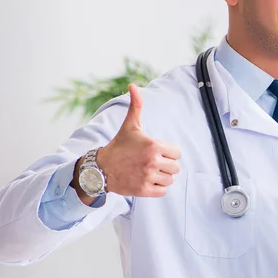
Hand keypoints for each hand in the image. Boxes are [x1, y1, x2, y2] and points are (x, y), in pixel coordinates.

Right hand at [95, 83, 180, 197]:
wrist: (101, 168)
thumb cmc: (119, 146)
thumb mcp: (130, 126)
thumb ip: (136, 106)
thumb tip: (133, 85)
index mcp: (153, 146)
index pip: (177, 153)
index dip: (168, 153)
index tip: (157, 152)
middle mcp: (152, 161)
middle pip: (175, 168)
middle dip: (166, 166)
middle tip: (152, 163)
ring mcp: (148, 177)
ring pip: (170, 180)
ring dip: (162, 177)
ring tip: (150, 172)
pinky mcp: (143, 190)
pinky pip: (162, 191)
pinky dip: (157, 188)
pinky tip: (147, 181)